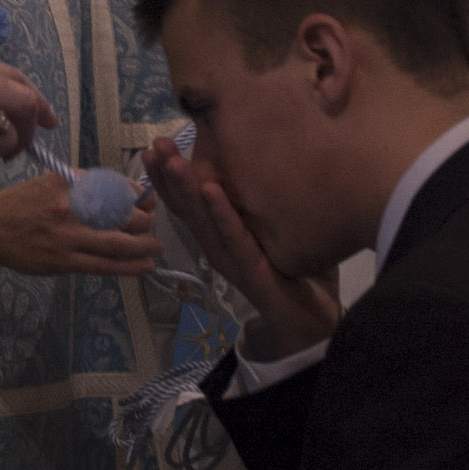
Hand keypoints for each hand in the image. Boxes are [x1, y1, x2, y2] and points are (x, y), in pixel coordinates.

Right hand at [0, 171, 160, 277]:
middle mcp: (71, 211)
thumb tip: (120, 191)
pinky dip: (127, 267)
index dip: (137, 196)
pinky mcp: (63, 262)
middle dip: (144, 221)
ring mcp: (68, 239)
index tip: (147, 201)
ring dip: (143, 247)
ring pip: (116, 244)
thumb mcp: (52, 181)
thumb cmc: (22, 202)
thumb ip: (83, 184)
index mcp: (69, 187)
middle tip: (152, 224)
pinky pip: (102, 266)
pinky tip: (144, 267)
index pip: (114, 189)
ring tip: (157, 248)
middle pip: (120, 216)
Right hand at [143, 136, 341, 363]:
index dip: (168, 178)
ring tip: (171, 159)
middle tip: (154, 144)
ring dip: (185, 187)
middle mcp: (218, 248)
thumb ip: (270, 204)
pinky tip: (210, 188)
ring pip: (202, 219)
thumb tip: (282, 159)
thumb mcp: (278, 234)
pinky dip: (221, 212)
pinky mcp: (250, 269)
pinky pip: (234, 236)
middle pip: (186, 208)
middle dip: (168, 175)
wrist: (313, 325)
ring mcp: (231, 260)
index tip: (154, 146)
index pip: (187, 205)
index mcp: (220, 238)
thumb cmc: (298, 277)